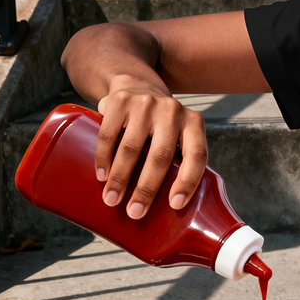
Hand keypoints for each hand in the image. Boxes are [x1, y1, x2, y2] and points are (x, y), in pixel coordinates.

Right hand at [96, 81, 207, 218]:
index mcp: (194, 124)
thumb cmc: (162, 126)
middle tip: (135, 213)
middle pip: (161, 156)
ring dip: (120, 178)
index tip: (176, 205)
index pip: (197, 155)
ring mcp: (146, 104)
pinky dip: (103, 158)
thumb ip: (180, 162)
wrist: (137, 86)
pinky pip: (109, 134)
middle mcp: (172, 111)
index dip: (188, 181)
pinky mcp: (120, 101)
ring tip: (112, 200)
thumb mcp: (179, 136)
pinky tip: (102, 176)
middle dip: (146, 189)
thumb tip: (175, 212)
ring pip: (132, 147)